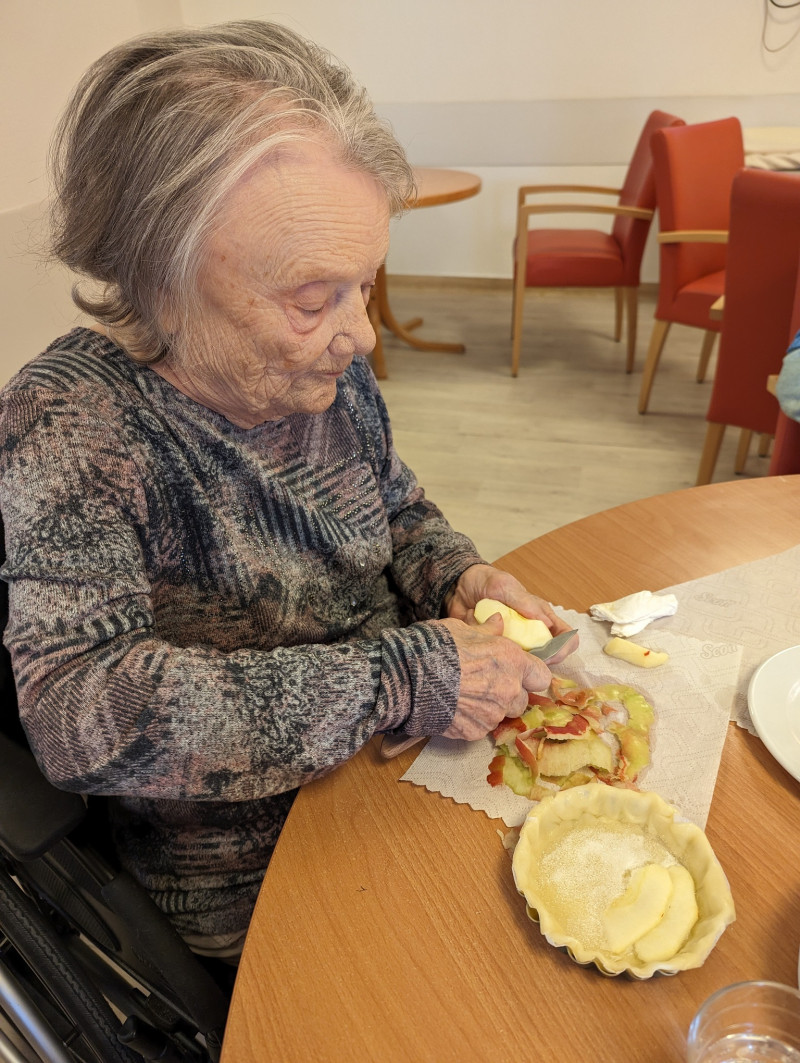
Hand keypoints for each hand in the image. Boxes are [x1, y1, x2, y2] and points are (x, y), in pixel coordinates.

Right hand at [438, 612, 551, 740]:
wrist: (410, 677)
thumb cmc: (438, 647)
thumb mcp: (463, 629)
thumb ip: (487, 630)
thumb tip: (498, 621)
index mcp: (513, 661)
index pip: (541, 676)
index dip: (531, 674)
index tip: (519, 672)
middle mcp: (509, 690)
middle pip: (523, 699)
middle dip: (511, 693)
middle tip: (489, 684)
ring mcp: (493, 714)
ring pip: (502, 715)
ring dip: (493, 708)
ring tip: (469, 696)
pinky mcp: (475, 732)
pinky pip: (482, 727)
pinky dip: (473, 720)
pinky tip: (456, 707)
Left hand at [445, 563, 577, 664]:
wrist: (458, 588)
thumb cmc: (487, 582)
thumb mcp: (504, 586)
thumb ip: (525, 603)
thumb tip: (547, 623)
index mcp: (542, 616)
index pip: (568, 638)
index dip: (563, 649)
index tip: (548, 655)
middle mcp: (532, 633)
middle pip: (550, 658)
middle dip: (539, 663)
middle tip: (521, 660)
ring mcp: (516, 644)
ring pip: (528, 665)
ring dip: (518, 664)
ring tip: (502, 655)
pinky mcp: (498, 651)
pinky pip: (504, 664)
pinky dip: (498, 661)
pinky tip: (487, 652)